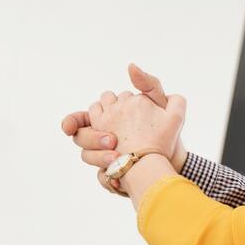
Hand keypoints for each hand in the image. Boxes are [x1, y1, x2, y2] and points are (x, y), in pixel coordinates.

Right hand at [59, 64, 187, 194]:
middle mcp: (102, 139)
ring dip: (99, 157)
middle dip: (92, 138)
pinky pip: (103, 179)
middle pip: (82, 137)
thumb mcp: (161, 103)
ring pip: (88, 158)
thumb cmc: (166, 129)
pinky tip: (118, 179)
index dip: (71, 122)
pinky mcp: (114, 175)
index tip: (69, 128)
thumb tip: (130, 66)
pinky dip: (108, 178)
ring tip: (117, 156)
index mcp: (108, 120)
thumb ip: (148, 84)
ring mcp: (106, 157)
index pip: (80, 119)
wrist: (176, 156)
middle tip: (113, 141)